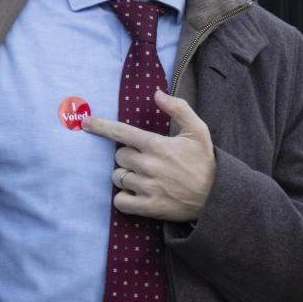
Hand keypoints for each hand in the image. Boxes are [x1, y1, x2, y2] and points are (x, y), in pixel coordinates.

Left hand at [81, 89, 214, 221]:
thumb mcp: (197, 130)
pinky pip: (120, 201)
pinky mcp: (148, 207)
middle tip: (144, 159)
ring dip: (125, 175)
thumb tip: (157, 94)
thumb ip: (178, 108)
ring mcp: (147, 187)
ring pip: (118, 177)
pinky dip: (124, 197)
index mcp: (157, 145)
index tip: (85, 123)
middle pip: (118, 156)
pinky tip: (136, 193)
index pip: (120, 132)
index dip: (100, 126)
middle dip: (127, 155)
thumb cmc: (205, 162)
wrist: (216, 197)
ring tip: (143, 177)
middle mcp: (149, 165)